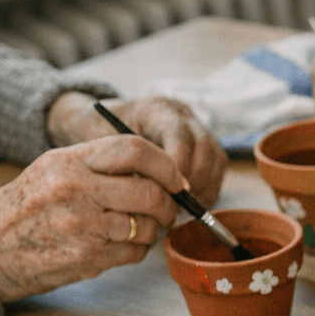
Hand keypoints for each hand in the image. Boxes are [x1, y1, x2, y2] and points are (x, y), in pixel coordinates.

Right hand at [0, 135, 186, 302]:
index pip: (135, 150)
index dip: (166, 165)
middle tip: (168, 207)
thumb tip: (162, 173)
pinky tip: (119, 243)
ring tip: (136, 225)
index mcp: (69, 162)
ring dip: (152, 228)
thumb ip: (102, 165)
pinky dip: (137, 248)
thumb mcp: (55, 168)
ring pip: (147, 226)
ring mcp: (83, 227)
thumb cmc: (28, 206)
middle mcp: (76, 191)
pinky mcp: (88, 258)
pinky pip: (135, 252)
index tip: (176, 178)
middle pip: (150, 192)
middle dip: (169, 202)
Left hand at [48, 92, 225, 203]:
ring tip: (186, 206)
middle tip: (178, 204)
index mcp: (157, 109)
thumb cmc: (96, 134)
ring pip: (216, 157)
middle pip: (205, 147)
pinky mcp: (203, 143)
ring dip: (205, 186)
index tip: (167, 191)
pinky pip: (217, 167)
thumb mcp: (101, 143)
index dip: (178, 166)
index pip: (180, 136)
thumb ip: (126, 162)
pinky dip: (209, 187)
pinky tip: (192, 202)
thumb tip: (150, 191)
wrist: (98, 123)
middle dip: (195, 180)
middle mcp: (182, 114)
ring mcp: (195, 127)